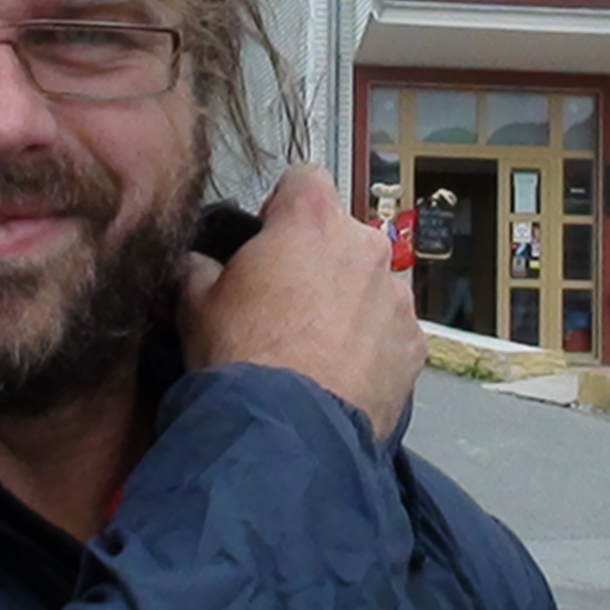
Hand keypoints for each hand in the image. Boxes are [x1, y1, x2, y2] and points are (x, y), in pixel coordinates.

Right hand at [178, 166, 427, 439]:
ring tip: (316, 348)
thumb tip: (196, 265)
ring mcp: (396, 296)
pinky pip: (392, 332)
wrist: (284, 431)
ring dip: (350, 304)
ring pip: (371, 285)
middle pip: (342, 236)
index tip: (268, 240)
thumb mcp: (195, 302)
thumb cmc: (240, 356)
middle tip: (286, 304)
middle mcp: (364, 246)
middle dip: (319, 261)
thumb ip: (199, 267)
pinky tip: (342, 374)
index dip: (282, 207)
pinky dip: (373, 346)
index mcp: (311, 220)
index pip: (303, 179)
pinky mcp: (414, 344)